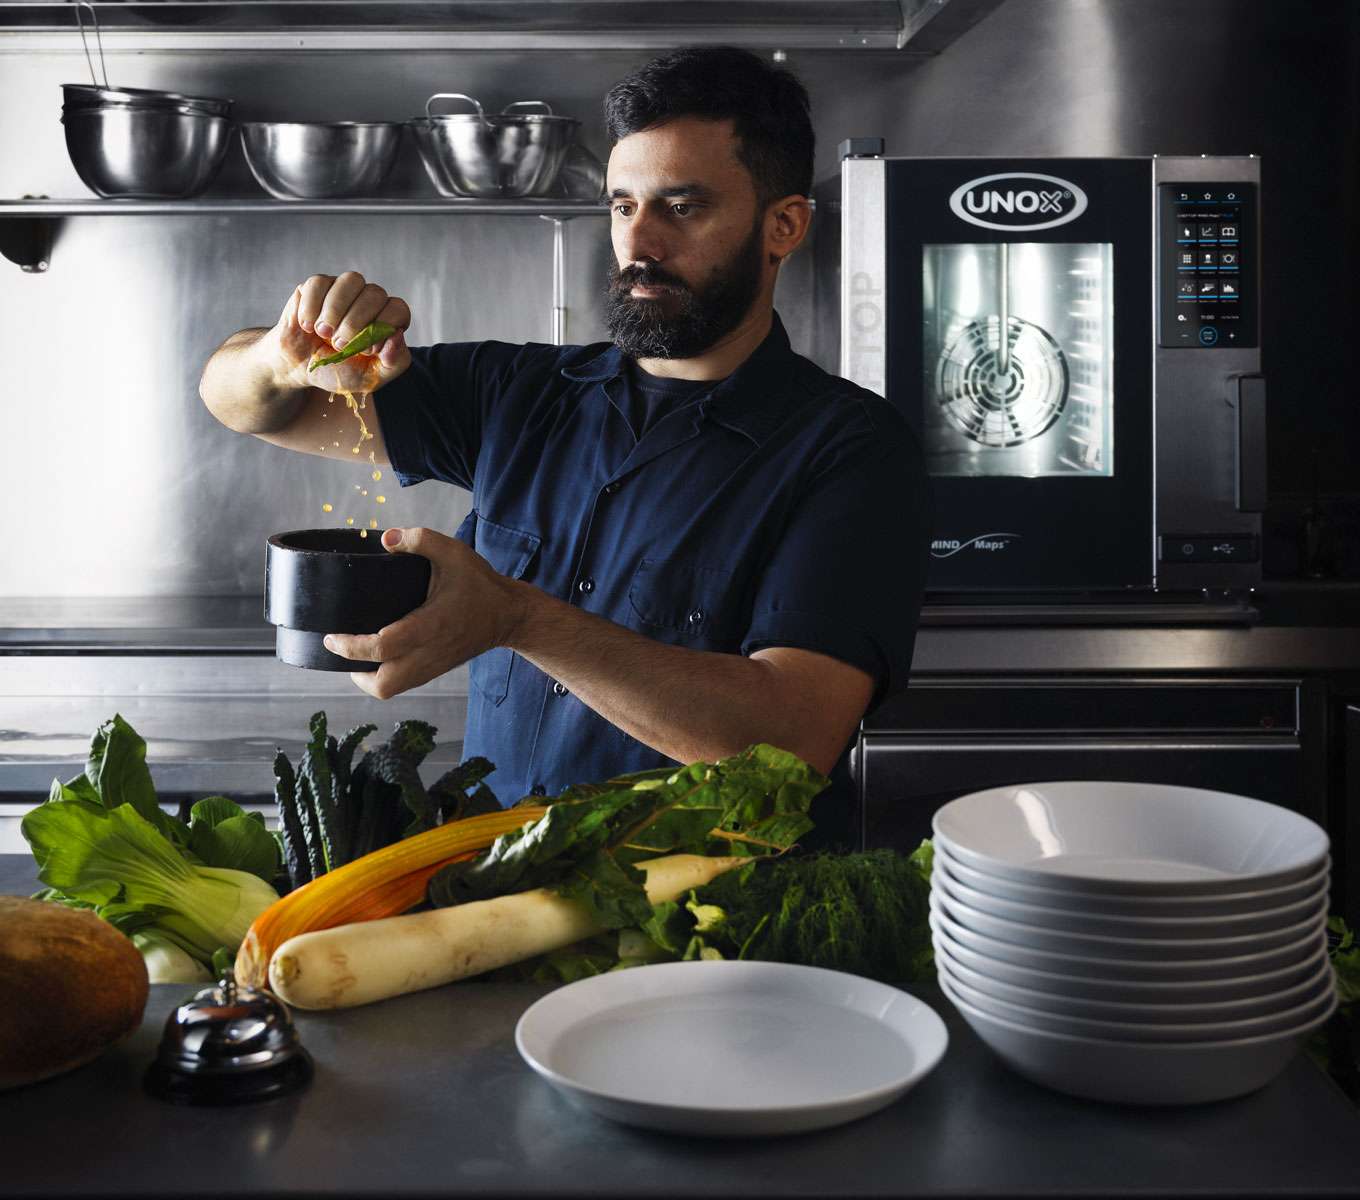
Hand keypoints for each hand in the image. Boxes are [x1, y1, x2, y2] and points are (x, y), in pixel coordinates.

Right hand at [259, 271, 411, 394]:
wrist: (302, 368)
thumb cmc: (340, 371)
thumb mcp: (371, 378)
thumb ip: (393, 363)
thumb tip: (397, 336)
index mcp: (386, 320)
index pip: (398, 309)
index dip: (384, 327)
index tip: (367, 350)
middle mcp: (369, 300)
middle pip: (375, 293)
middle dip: (355, 323)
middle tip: (339, 345)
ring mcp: (344, 289)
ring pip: (351, 280)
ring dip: (336, 310)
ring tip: (324, 333)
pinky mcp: (317, 285)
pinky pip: (319, 282)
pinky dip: (312, 306)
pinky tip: (308, 326)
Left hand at [323, 527, 526, 700]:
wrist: (510, 615)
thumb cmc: (481, 584)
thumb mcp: (455, 552)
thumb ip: (421, 540)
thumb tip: (386, 538)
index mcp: (430, 626)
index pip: (382, 648)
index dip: (352, 647)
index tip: (332, 637)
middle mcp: (429, 652)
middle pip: (384, 684)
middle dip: (355, 672)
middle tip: (341, 649)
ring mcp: (433, 665)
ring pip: (392, 690)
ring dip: (369, 678)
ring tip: (355, 656)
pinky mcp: (436, 669)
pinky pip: (403, 684)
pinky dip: (385, 676)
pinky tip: (378, 658)